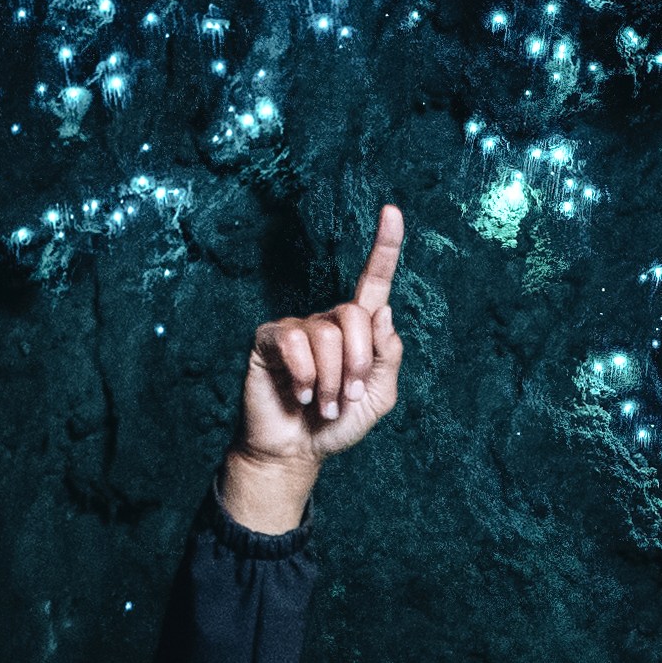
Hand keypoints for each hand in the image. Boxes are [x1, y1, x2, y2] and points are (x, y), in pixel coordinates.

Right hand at [215, 202, 408, 532]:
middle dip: (359, 363)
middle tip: (347, 397)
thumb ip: (386, 356)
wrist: (296, 451)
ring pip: (328, 335)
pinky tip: (299, 395)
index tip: (392, 211)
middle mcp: (328, 322)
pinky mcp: (270, 339)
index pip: (373, 283)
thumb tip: (381, 311)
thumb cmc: (335, 423)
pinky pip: (296, 342)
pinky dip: (305, 376)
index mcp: (358, 331)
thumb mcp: (378, 395)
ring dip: (332, 379)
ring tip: (323, 404)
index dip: (385, 248)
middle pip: (356, 316)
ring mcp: (297, 328)